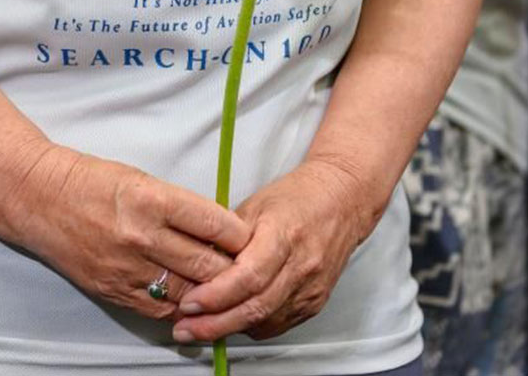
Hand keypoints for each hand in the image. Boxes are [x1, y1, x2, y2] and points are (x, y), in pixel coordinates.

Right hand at [0, 145, 251, 321]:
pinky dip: (180, 306)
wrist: (37, 196)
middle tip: (248, 269)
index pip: (218, 226)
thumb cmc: (91, 180)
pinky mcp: (111, 289)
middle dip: (234, 270)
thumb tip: (222, 232)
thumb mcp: (143, 180)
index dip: (244, 237)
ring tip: (223, 287)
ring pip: (189, 293)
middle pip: (209, 266)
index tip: (254, 239)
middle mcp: (142, 236)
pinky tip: (190, 298)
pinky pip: (160, 310)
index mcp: (154, 199)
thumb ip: (181, 207)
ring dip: (210, 292)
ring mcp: (126, 267)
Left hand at [170, 159, 372, 341]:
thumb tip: (194, 264)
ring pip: (266, 320)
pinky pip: (278, 323)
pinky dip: (251, 326)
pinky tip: (229, 323)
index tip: (189, 302)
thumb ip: (226, 237)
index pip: (249, 276)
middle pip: (256, 306)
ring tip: (197, 328)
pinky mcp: (315, 302)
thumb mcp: (253, 205)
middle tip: (184, 328)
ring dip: (229, 329)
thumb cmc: (296, 198)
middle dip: (215, 323)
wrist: (342, 201)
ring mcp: (311, 288)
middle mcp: (302, 266)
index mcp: (284, 235)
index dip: (216, 295)